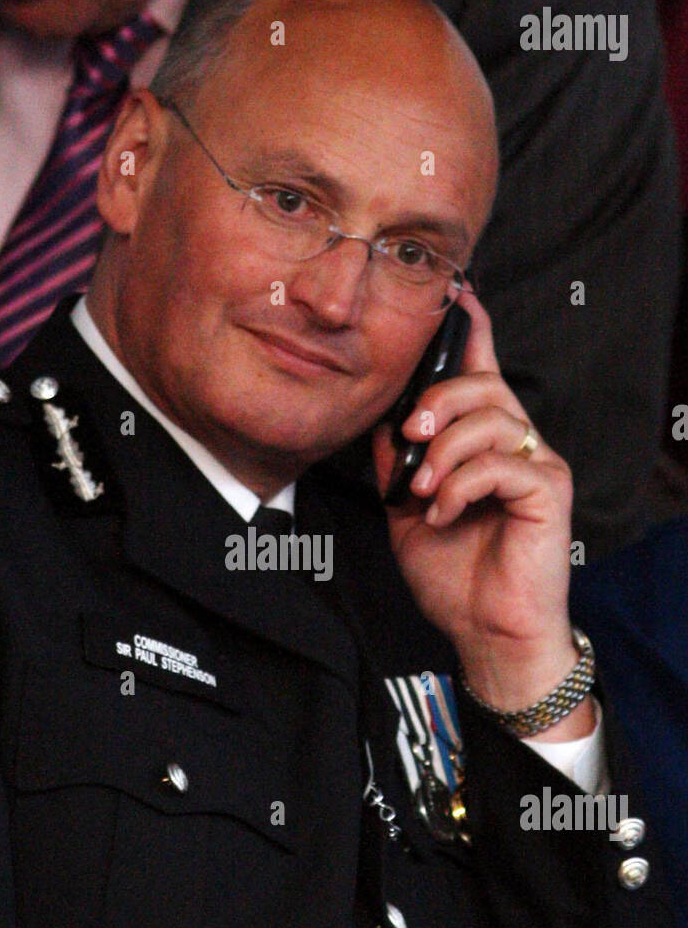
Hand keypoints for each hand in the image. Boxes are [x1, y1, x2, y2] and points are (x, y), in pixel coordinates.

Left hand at [372, 288, 580, 714]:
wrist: (485, 632)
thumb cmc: (455, 577)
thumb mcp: (408, 512)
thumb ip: (397, 463)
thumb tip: (379, 420)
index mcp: (485, 443)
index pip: (483, 371)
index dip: (470, 331)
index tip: (453, 296)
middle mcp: (516, 443)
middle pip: (483, 384)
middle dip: (437, 399)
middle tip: (410, 434)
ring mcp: (537, 464)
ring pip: (490, 417)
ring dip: (442, 451)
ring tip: (424, 490)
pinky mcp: (549, 490)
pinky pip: (502, 461)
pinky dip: (461, 484)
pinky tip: (446, 512)